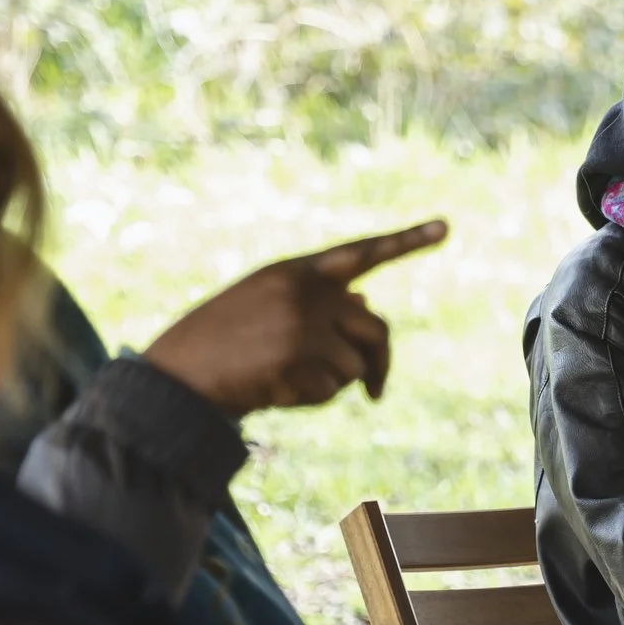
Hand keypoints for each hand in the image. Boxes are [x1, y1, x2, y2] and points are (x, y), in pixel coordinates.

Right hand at [143, 220, 447, 415]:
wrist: (177, 375)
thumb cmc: (220, 343)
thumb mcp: (265, 306)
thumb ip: (316, 302)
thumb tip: (368, 305)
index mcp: (294, 271)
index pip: (361, 252)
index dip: (405, 240)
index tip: (446, 225)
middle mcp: (305, 291)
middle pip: (377, 326)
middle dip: (380, 362)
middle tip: (377, 390)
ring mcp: (304, 323)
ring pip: (357, 363)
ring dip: (336, 383)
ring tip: (290, 381)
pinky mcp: (300, 357)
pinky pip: (335, 388)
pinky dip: (315, 399)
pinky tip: (277, 391)